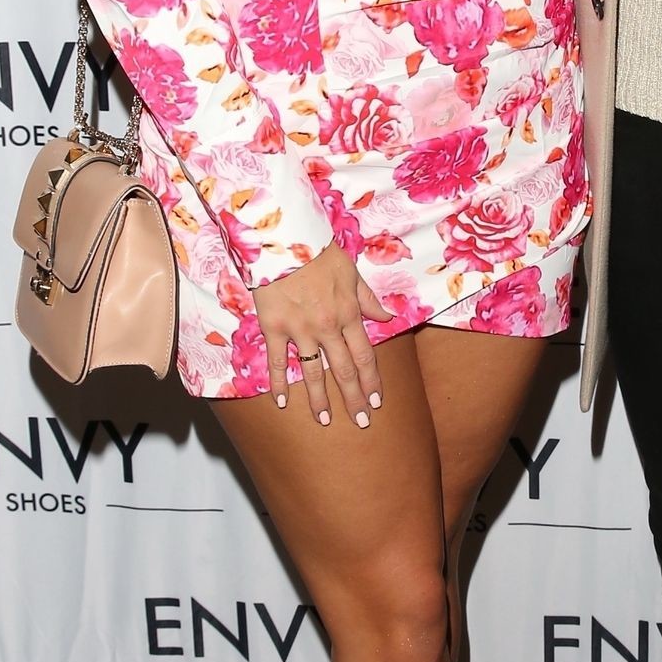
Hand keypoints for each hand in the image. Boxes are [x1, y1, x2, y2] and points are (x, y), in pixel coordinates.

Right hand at [252, 242, 392, 427]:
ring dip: (319, 399)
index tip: (377, 401)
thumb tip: (387, 318)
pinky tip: (283, 402)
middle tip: (361, 422)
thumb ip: (368, 299)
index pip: (364, 355)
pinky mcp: (274, 328)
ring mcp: (299, 330)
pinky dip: (279, 383)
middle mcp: (327, 327)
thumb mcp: (352, 271)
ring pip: (312, 372)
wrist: (285, 238)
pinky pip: (277, 361)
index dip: (371, 380)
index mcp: (348, 313)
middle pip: (343, 370)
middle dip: (353, 398)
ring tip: (324, 421)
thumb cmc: (320, 251)